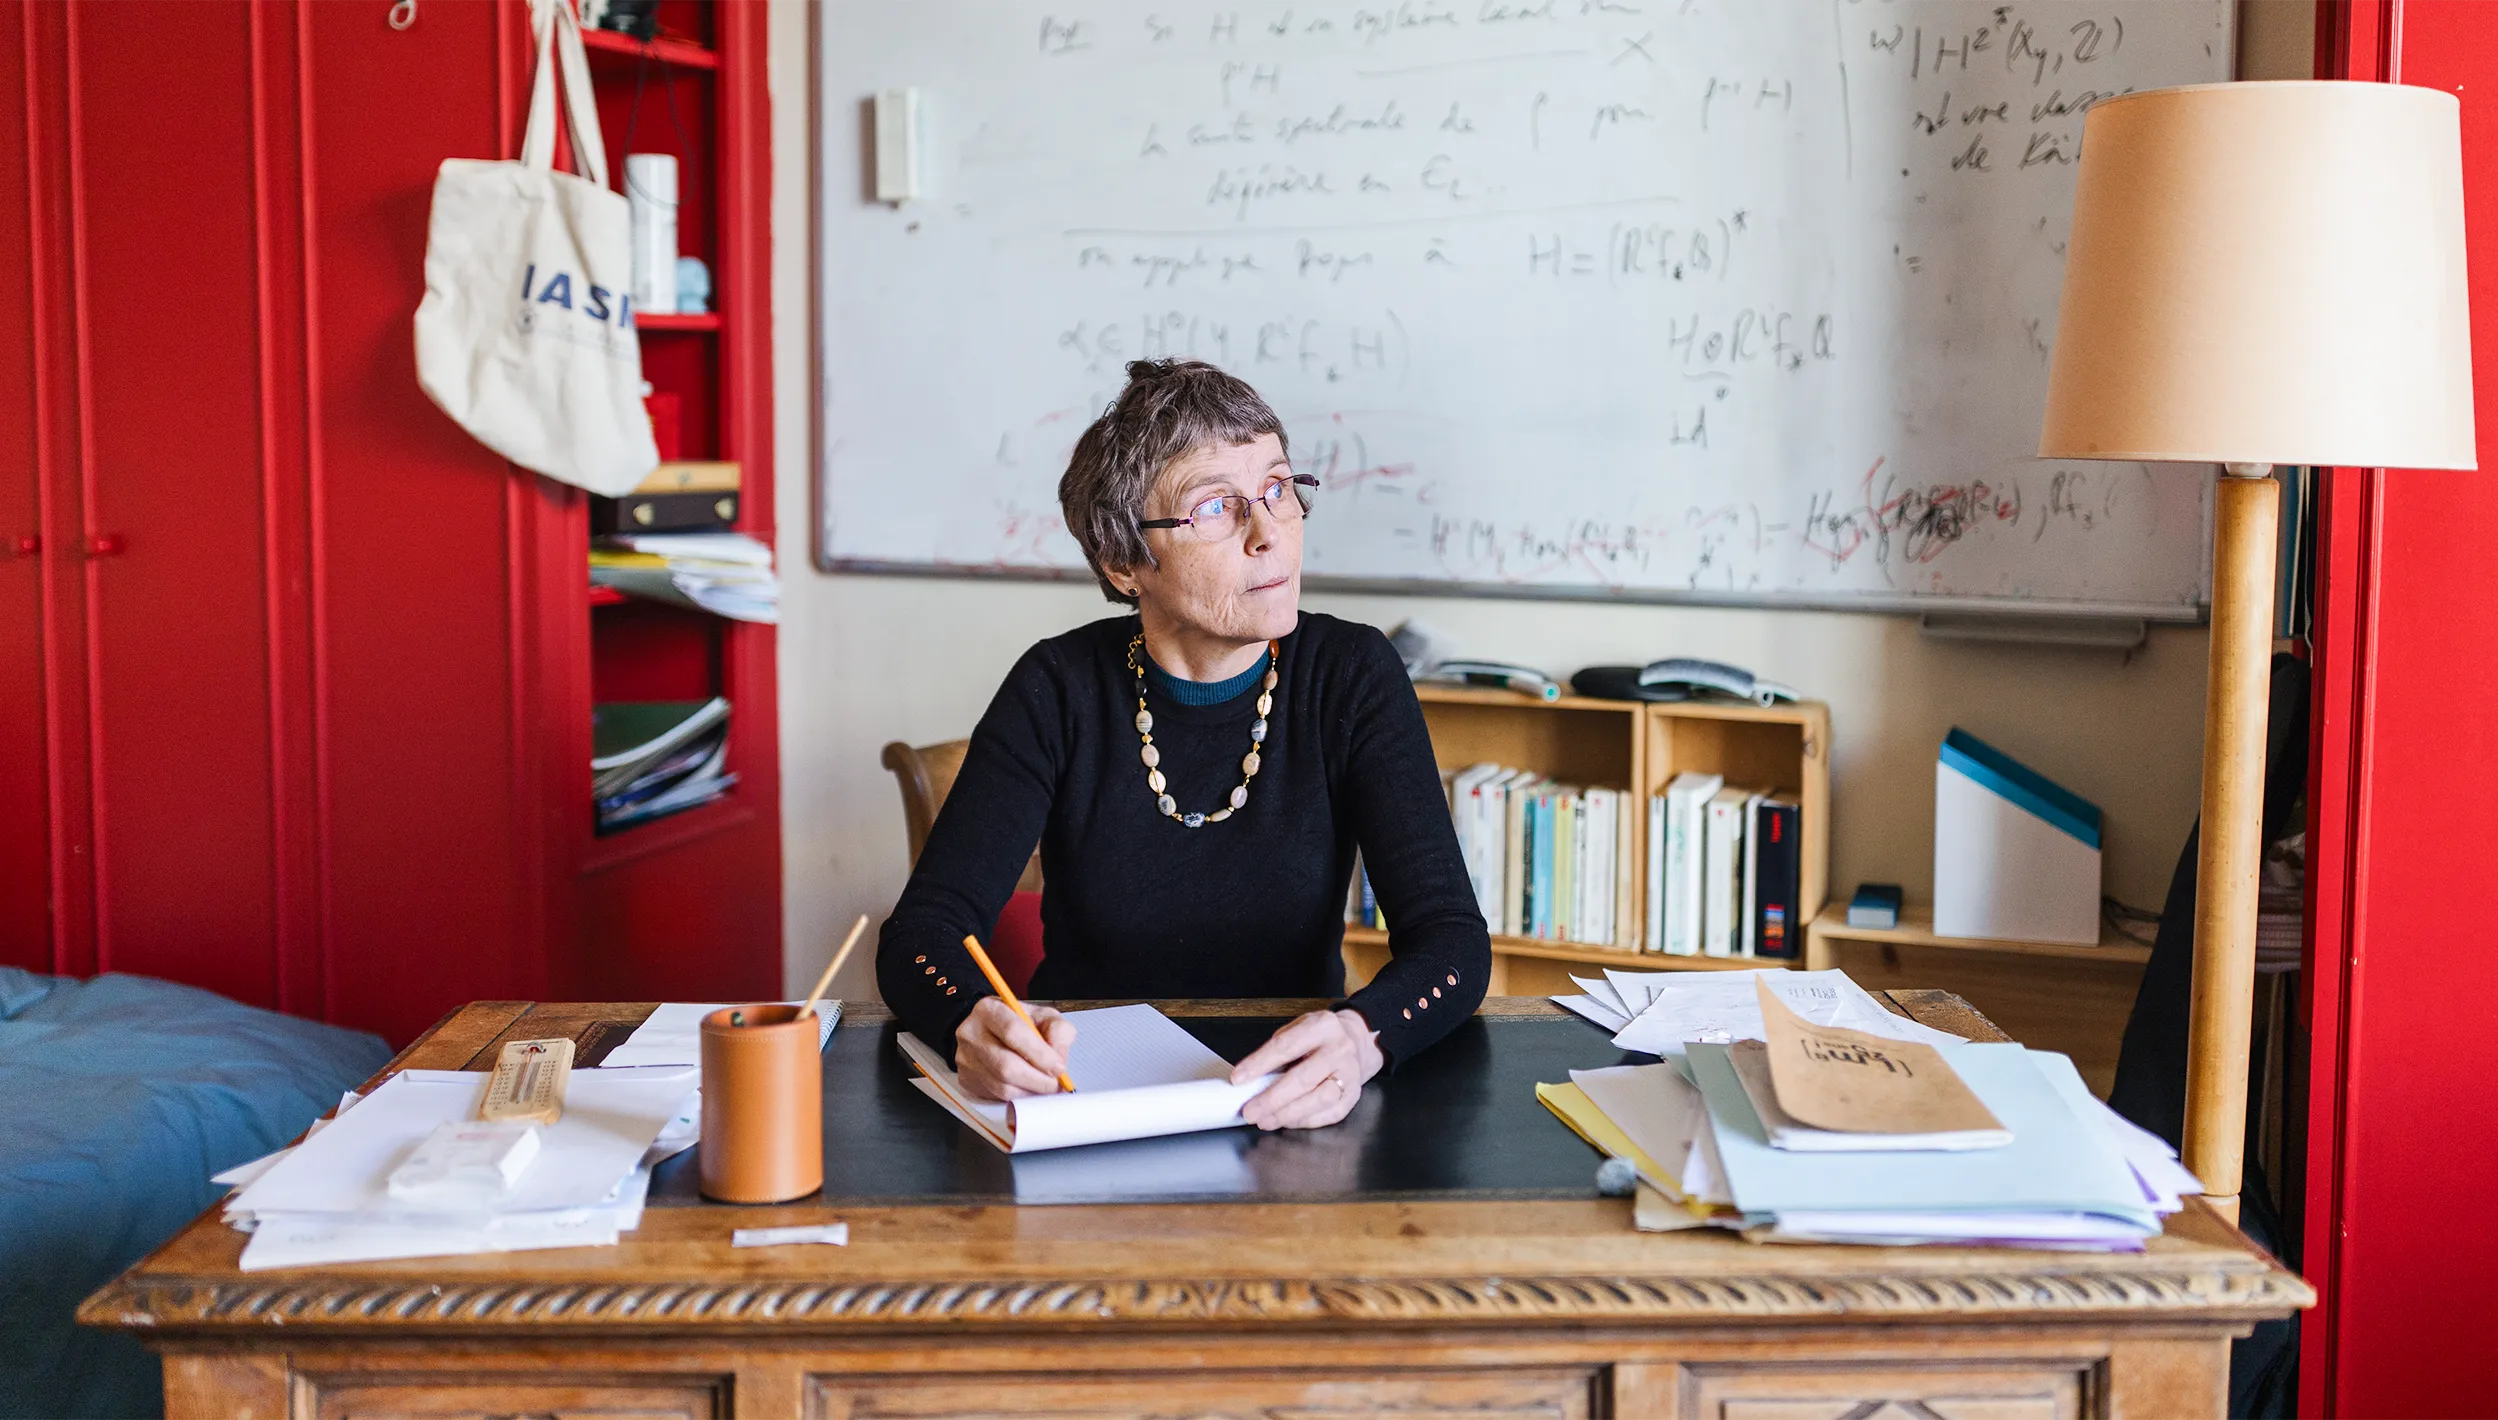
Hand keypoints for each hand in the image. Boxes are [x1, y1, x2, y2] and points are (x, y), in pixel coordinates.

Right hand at [953, 996, 1076, 1101]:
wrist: (989, 1031)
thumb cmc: (1018, 1022)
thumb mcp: (1043, 1015)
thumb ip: (1058, 1031)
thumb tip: (1058, 1058)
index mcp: (990, 1010)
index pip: (1013, 1032)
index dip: (1039, 1054)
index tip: (1059, 1067)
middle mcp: (972, 1033)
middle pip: (1005, 1065)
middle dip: (1037, 1080)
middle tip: (1056, 1084)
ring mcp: (966, 1058)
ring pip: (1001, 1086)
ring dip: (1030, 1091)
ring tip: (1046, 1087)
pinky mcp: (967, 1078)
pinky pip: (996, 1095)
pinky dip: (1019, 1097)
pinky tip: (1029, 1089)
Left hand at [1231, 1009, 1382, 1129]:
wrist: (1358, 1041)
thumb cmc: (1320, 1037)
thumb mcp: (1299, 1029)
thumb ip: (1277, 1050)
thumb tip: (1251, 1078)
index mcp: (1321, 1026)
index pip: (1285, 1047)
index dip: (1259, 1064)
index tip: (1238, 1079)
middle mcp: (1339, 1049)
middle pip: (1303, 1078)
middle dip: (1272, 1099)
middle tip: (1250, 1111)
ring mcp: (1350, 1074)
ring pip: (1319, 1099)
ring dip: (1288, 1114)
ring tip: (1265, 1120)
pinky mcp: (1354, 1095)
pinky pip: (1329, 1114)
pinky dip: (1305, 1121)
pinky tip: (1287, 1121)